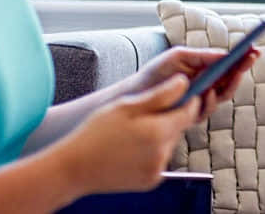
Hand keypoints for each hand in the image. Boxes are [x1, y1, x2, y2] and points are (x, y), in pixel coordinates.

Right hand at [59, 75, 200, 193]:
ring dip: (159, 136)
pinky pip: (160, 159)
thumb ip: (160, 94)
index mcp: (158, 132)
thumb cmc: (95, 133)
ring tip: (132, 134)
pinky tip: (131, 149)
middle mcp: (162, 154)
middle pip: (179, 128)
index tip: (177, 95)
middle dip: (168, 118)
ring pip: (169, 144)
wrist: (74, 168)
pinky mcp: (151, 181)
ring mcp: (157, 170)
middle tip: (142, 116)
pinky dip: (152, 152)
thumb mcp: (126, 106)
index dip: (187, 100)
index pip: (190, 112)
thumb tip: (184, 83)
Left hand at [123, 46, 259, 120]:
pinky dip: (209, 100)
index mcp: (204, 70)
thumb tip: (225, 55)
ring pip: (223, 95)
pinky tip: (208, 91)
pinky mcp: (191, 116)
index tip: (254, 49)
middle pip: (231, 78)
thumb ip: (202, 56)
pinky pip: (207, 109)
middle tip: (251, 57)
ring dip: (231, 83)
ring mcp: (200, 102)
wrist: (134, 96)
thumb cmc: (156, 74)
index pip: (229, 64)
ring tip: (234, 71)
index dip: (243, 58)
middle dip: (242, 68)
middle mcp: (206, 86)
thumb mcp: (178, 57)